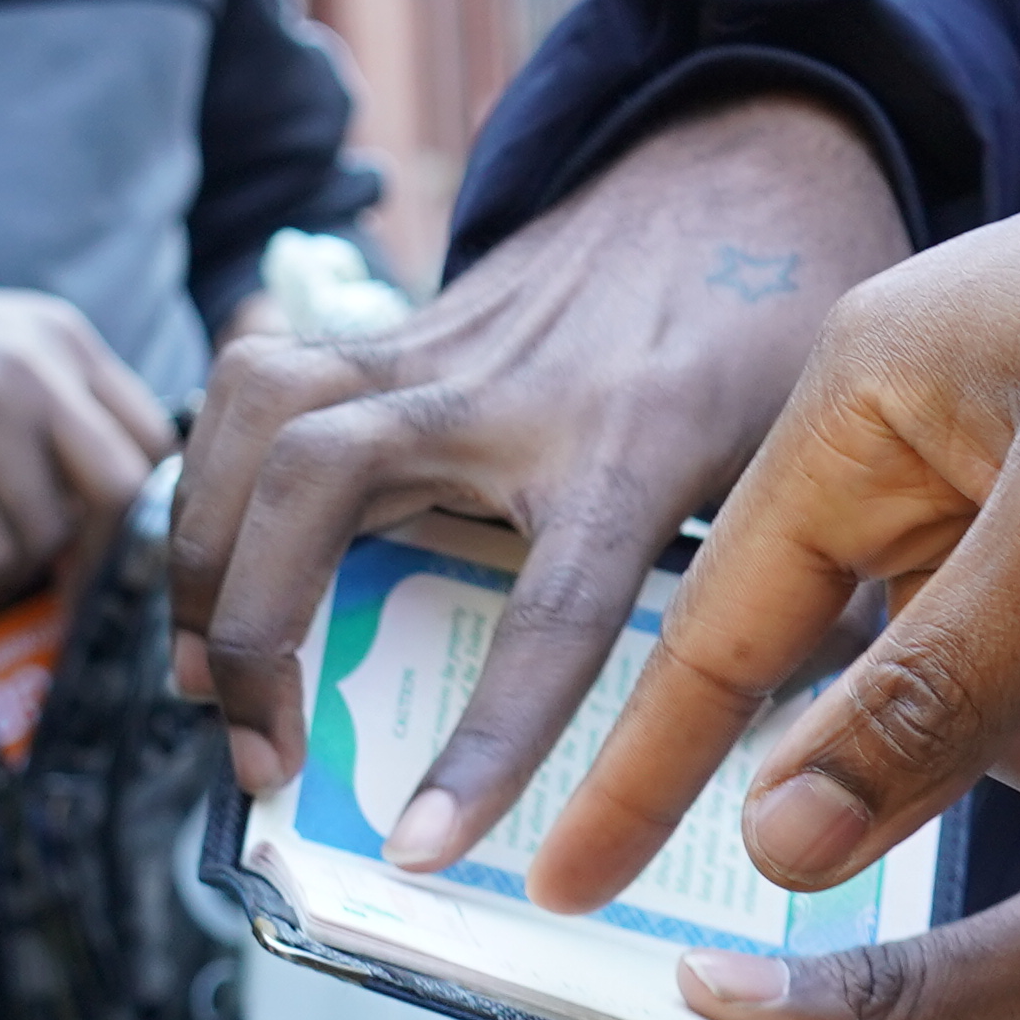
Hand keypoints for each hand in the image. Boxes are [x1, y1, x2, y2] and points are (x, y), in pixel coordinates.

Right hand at [0, 285, 173, 618]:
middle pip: (122, 489)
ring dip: (7, 572)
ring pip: (44, 536)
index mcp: (58, 338)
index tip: (111, 548)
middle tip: (63, 586)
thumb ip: (61, 411)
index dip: (144, 508)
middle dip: (98, 555)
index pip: (153, 436)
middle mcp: (29, 366)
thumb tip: (127, 514)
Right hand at [168, 87, 905, 865]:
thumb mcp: (816, 469)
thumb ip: (805, 610)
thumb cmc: (773, 335)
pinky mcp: (385, 329)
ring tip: (204, 675)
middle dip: (254, 627)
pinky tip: (214, 562)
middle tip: (258, 758)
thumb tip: (785, 772)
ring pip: (258, 411)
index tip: (418, 848)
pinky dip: (210, 476)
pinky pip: (252, 385)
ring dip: (202, 549)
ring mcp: (433, 341)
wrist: (733, 170)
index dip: (482, 742)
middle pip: (324, 478)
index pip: (550, 614)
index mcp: (640, 441)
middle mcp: (513, 384)